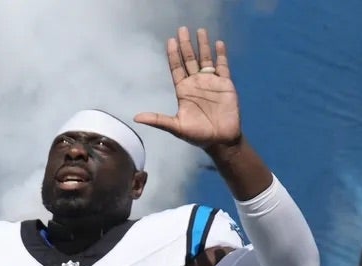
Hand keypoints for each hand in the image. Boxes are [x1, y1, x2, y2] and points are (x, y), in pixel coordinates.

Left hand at [134, 27, 241, 150]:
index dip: (173, 54)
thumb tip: (136, 118)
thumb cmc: (198, 135)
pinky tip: (218, 44)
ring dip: (203, 45)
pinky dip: (220, 55)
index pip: (176, 68)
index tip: (170, 41)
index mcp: (183, 90)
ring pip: (205, 59)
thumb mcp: (176, 127)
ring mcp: (211, 82)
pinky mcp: (225, 84)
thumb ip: (158, 120)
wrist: (221, 140)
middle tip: (182, 29)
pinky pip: (223, 66)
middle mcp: (196, 83)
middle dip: (185, 45)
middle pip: (189, 59)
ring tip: (200, 31)